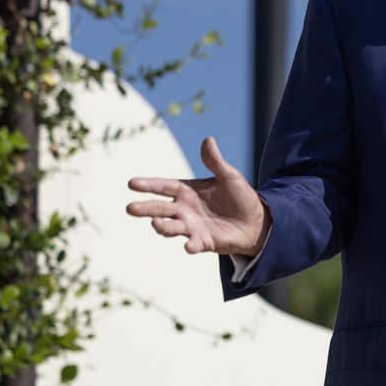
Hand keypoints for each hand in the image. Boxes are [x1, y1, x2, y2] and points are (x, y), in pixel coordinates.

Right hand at [126, 136, 269, 255]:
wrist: (256, 221)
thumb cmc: (239, 197)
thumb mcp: (229, 176)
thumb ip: (215, 162)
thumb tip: (208, 140)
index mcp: (187, 192)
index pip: (163, 187)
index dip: (148, 185)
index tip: (131, 183)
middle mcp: (184, 210)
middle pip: (160, 209)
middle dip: (145, 209)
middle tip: (130, 208)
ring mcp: (192, 227)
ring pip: (172, 228)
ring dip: (163, 227)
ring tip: (155, 224)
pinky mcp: (204, 242)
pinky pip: (194, 244)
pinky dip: (190, 245)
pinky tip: (188, 246)